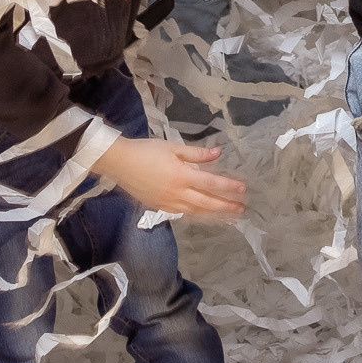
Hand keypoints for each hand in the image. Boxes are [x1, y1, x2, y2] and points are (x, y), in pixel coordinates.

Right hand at [96, 138, 247, 218]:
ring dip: (213, 213)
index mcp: (182, 176)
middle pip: (207, 203)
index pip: (211, 183)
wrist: (119, 163)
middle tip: (241, 210)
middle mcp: (177, 193)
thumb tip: (218, 153)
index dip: (229, 187)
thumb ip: (197, 153)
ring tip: (228, 215)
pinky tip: (204, 214)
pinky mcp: (159, 207)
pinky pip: (183, 213)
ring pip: (196, 211)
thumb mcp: (173, 147)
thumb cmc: (146, 151)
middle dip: (226, 207)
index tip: (243, 189)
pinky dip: (197, 214)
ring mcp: (167, 203)